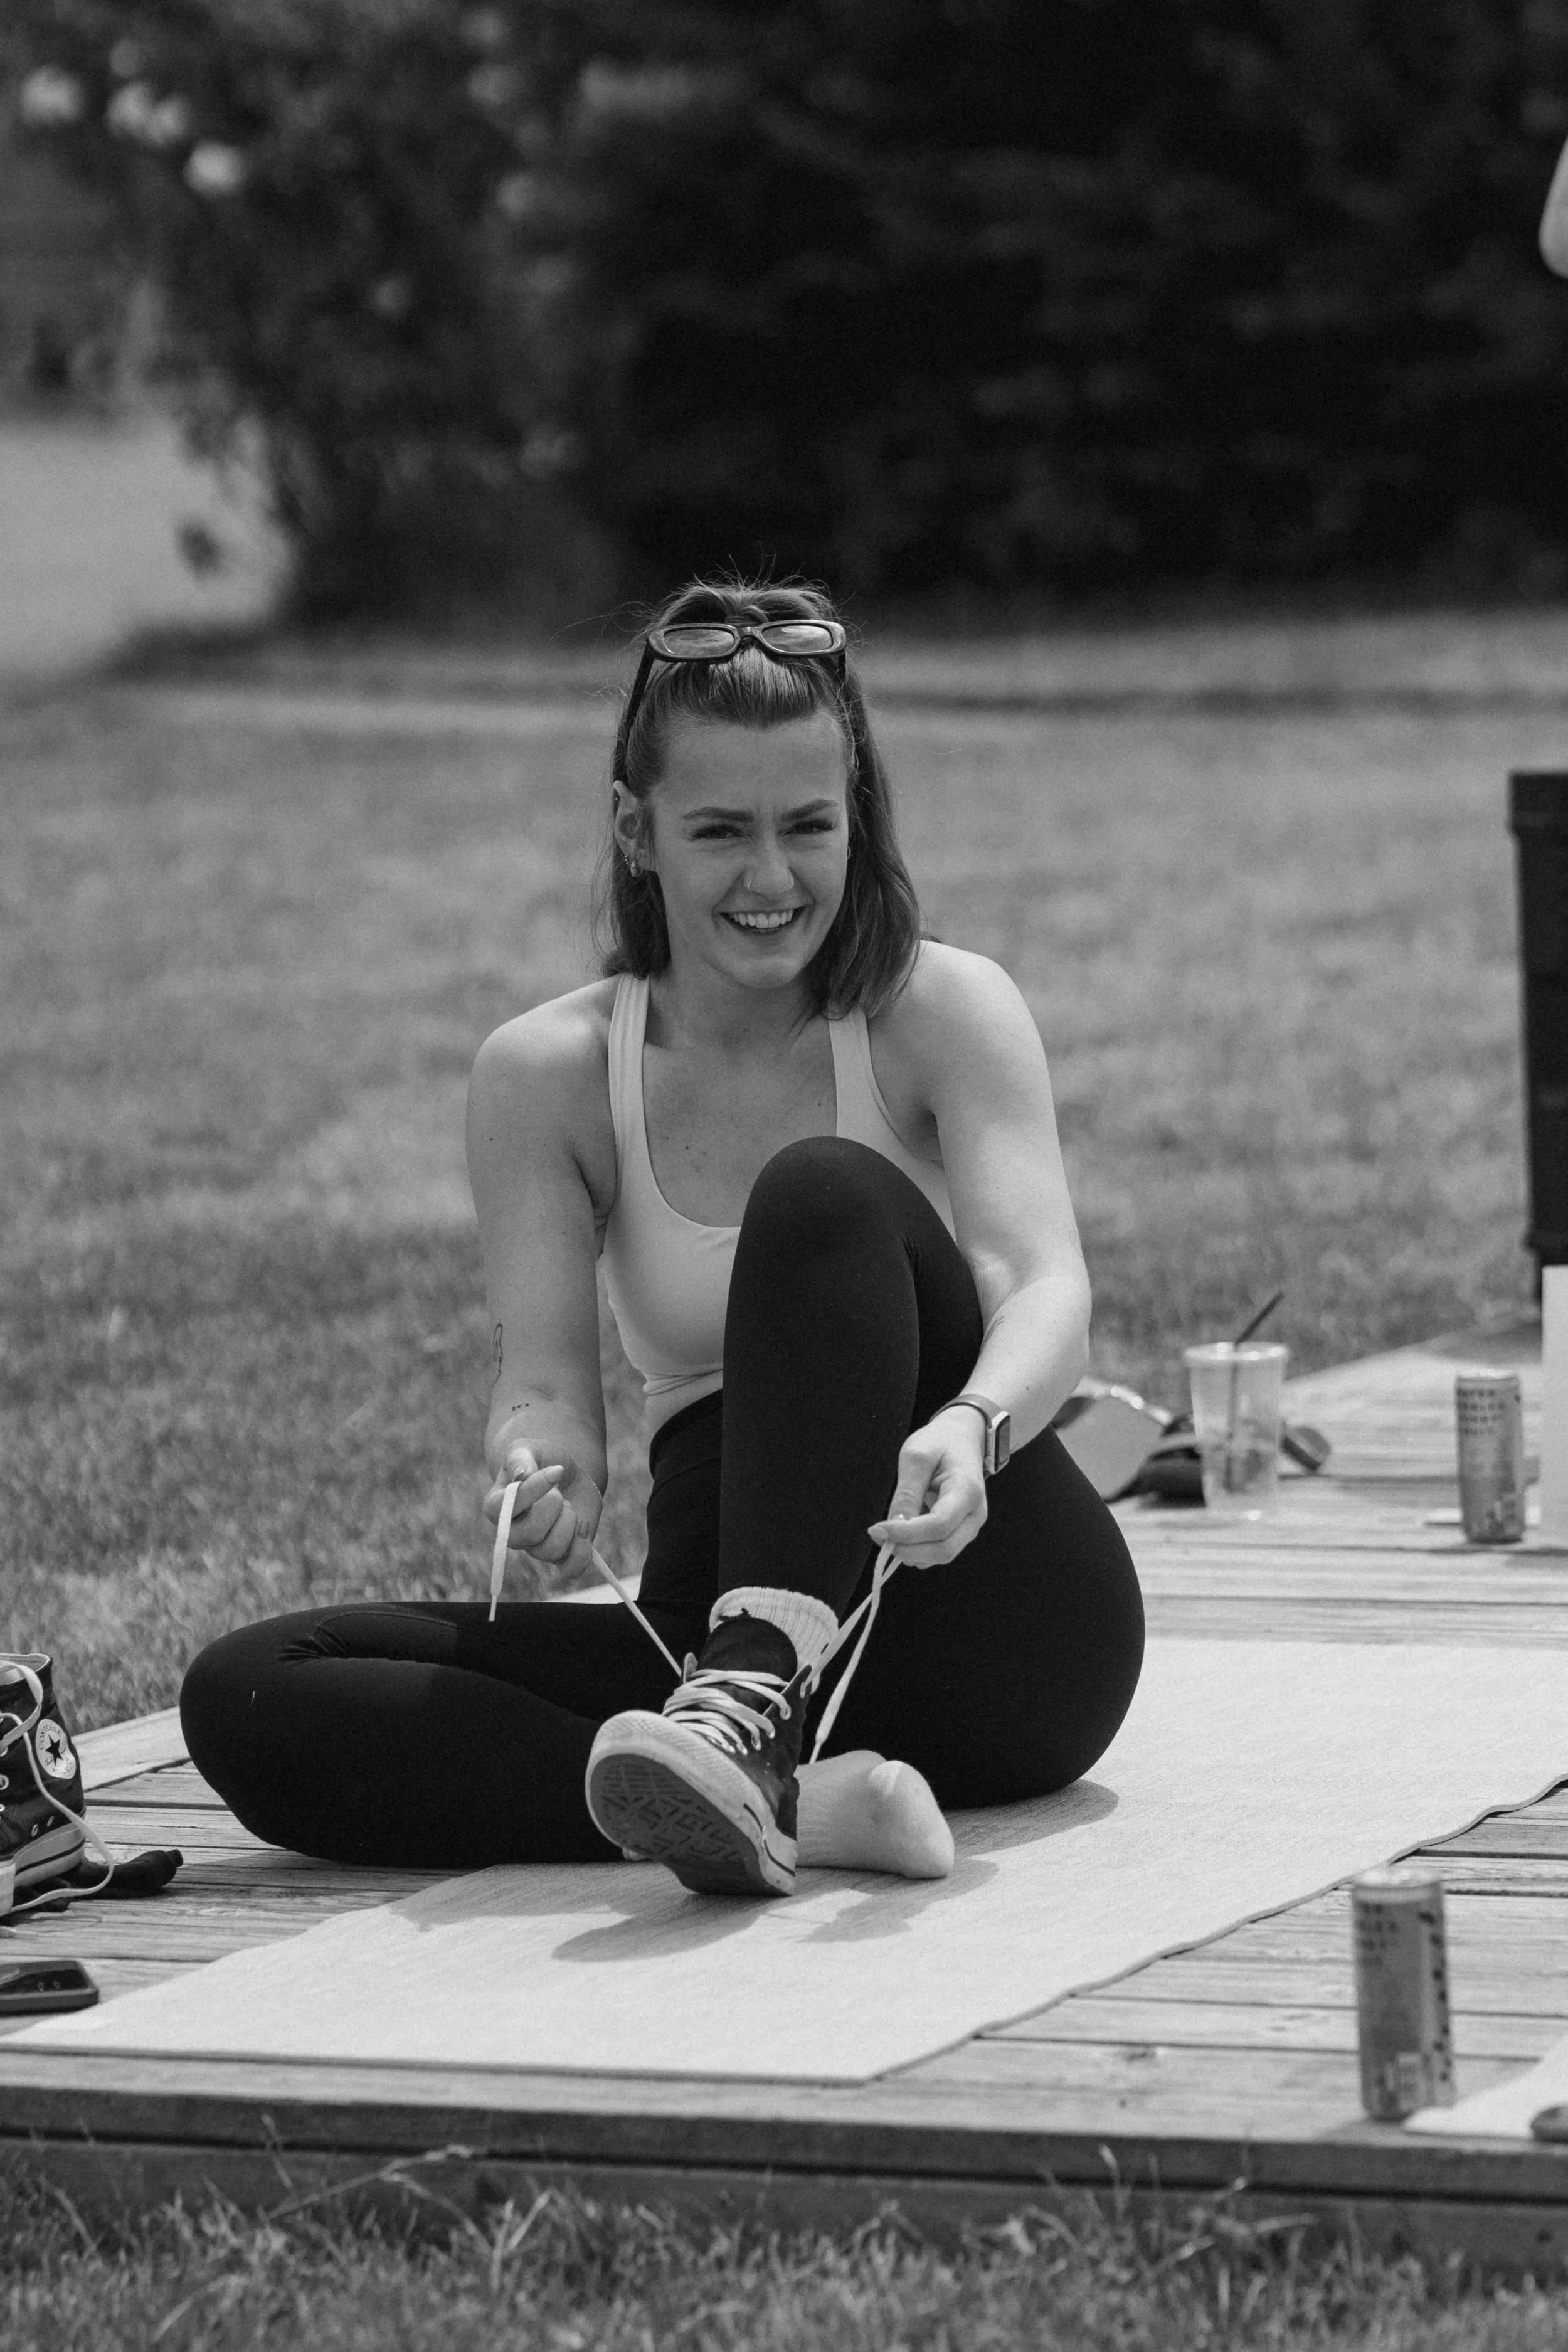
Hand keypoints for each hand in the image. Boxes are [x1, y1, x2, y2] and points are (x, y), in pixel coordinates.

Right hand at [483, 1443, 602, 1581]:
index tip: (556, 1470)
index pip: (504, 1508)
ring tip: (568, 1507)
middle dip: (554, 1506)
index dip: (533, 1490)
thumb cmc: (543, 1459)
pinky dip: (583, 1550)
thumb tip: (521, 1474)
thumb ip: (520, 1458)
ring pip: (552, 1550)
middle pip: (531, 1534)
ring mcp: (536, 1547)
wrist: (568, 1471)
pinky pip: (570, 1569)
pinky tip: (583, 1527)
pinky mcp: (561, 1556)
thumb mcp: (528, 1448)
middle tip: (559, 1492)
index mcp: (497, 1506)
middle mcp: (512, 1532)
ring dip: (569, 1523)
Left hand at [867, 1408, 987, 1569]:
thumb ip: (907, 1493)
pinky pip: (939, 1550)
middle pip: (943, 1549)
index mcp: (968, 1492)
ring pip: (941, 1555)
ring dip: (911, 1551)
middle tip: (878, 1536)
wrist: (963, 1438)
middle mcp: (975, 1515)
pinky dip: (918, 1548)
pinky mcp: (961, 1532)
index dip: (906, 1534)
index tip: (876, 1529)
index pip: (938, 1525)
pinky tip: (904, 1530)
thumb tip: (893, 1527)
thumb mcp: (916, 1457)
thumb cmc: (939, 1443)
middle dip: (907, 1550)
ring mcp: (971, 1526)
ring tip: (889, 1530)